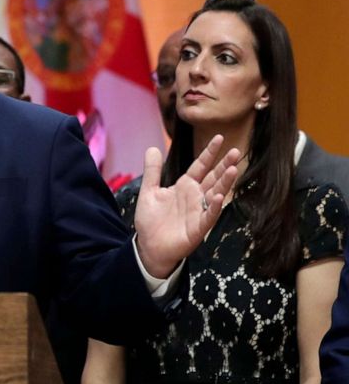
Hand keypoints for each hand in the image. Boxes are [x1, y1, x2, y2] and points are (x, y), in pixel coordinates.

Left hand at [134, 136, 240, 277]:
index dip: (209, 153)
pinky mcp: (198, 228)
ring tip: (232, 169)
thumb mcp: (149, 192)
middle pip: (213, 178)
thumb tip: (153, 148)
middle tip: (235, 151)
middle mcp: (195, 197)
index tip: (219, 137)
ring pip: (215, 194)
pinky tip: (219, 197)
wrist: (148, 246)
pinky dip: (214, 207)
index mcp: (185, 186)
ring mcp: (199, 212)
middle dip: (224, 165)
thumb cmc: (151, 220)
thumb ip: (153, 171)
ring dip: (224, 183)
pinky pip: (208, 216)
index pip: (200, 166)